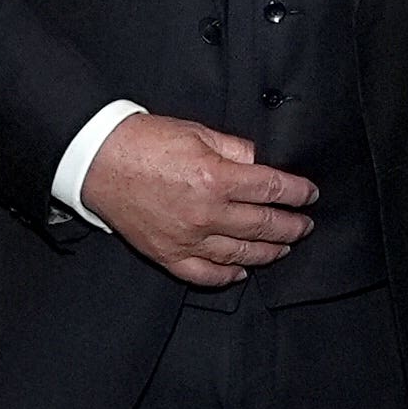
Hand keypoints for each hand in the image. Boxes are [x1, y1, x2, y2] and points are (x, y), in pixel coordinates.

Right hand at [80, 113, 317, 287]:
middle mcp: (206, 213)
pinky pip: (204, 274)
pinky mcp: (167, 254)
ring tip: (284, 247)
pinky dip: (226, 276)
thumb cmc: (144, 142)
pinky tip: (241, 271)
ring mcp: (187, 239)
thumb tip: (261, 162)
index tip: (310, 194)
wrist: (98, 159)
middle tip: (306, 225)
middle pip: (264, 225)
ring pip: (240, 254)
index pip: (272, 189)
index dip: (297, 192)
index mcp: (217, 178)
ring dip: (269, 252)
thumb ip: (236, 149)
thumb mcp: (198, 132)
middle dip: (292, 225)